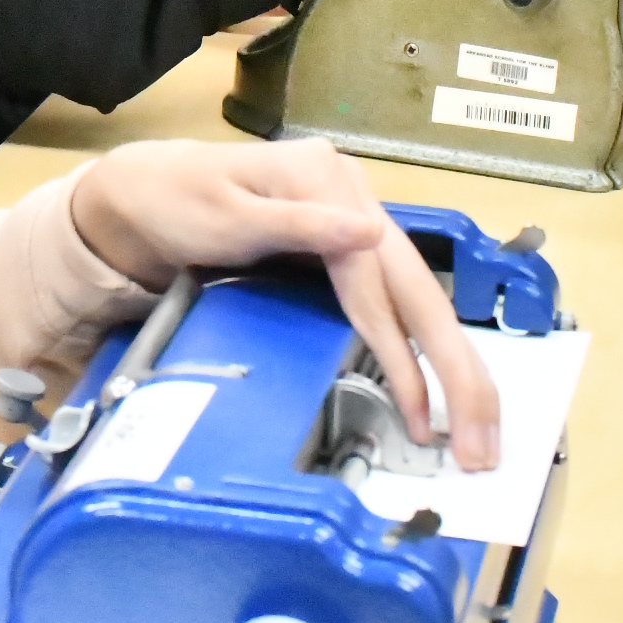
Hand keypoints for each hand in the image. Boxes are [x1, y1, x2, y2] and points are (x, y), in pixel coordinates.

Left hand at [70, 139, 500, 470]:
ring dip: (451, 366)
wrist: (141, 192)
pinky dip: (420, 349)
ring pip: (417, 299)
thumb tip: (366, 233)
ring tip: (477, 428)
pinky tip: (440, 386)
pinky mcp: (343, 246)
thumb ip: (296, 226)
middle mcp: (350, 198)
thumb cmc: (173, 201)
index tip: (423, 411)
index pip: (377, 277)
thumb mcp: (225, 214)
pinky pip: (394, 301)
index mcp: (326, 181)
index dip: (403, 350)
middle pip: (419, 290)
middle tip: (481, 441)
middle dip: (456, 370)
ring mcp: (350, 220)